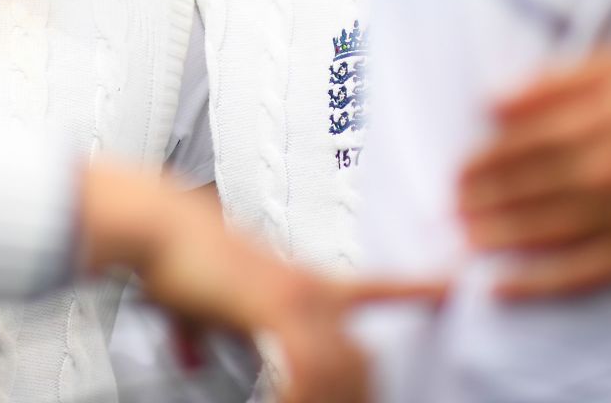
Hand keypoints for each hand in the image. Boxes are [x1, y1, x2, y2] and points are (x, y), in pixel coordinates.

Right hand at [81, 163, 440, 402]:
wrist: (156, 225)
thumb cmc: (174, 255)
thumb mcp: (198, 303)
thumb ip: (203, 331)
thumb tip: (192, 354)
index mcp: (302, 280)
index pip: (378, 287)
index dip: (419, 289)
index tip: (454, 285)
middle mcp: (311, 287)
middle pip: (360, 358)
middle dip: (356, 398)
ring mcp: (300, 297)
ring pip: (342, 370)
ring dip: (330, 402)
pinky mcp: (280, 308)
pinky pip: (309, 372)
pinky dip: (300, 398)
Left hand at [459, 49, 610, 298]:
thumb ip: (553, 82)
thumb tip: (490, 101)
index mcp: (596, 122)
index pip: (518, 146)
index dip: (481, 163)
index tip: (455, 172)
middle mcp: (607, 171)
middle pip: (525, 191)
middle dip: (480, 202)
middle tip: (449, 209)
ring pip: (545, 232)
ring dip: (497, 239)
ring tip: (463, 240)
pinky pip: (585, 273)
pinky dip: (540, 284)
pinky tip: (503, 288)